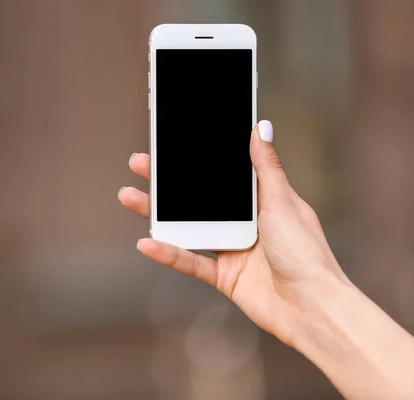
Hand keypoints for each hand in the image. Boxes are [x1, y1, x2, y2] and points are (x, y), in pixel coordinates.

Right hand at [119, 121, 350, 346]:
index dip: (196, 162)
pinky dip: (169, 253)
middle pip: (198, 199)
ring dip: (158, 214)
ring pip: (188, 227)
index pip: (221, 177)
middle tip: (140, 165)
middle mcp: (243, 223)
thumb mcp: (283, 201)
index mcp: (260, 202)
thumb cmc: (307, 252)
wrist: (313, 306)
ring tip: (129, 197)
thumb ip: (266, 168)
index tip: (173, 146)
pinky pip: (191, 262)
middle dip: (167, 183)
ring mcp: (231, 249)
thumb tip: (260, 127)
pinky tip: (147, 243)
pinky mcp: (223, 276)